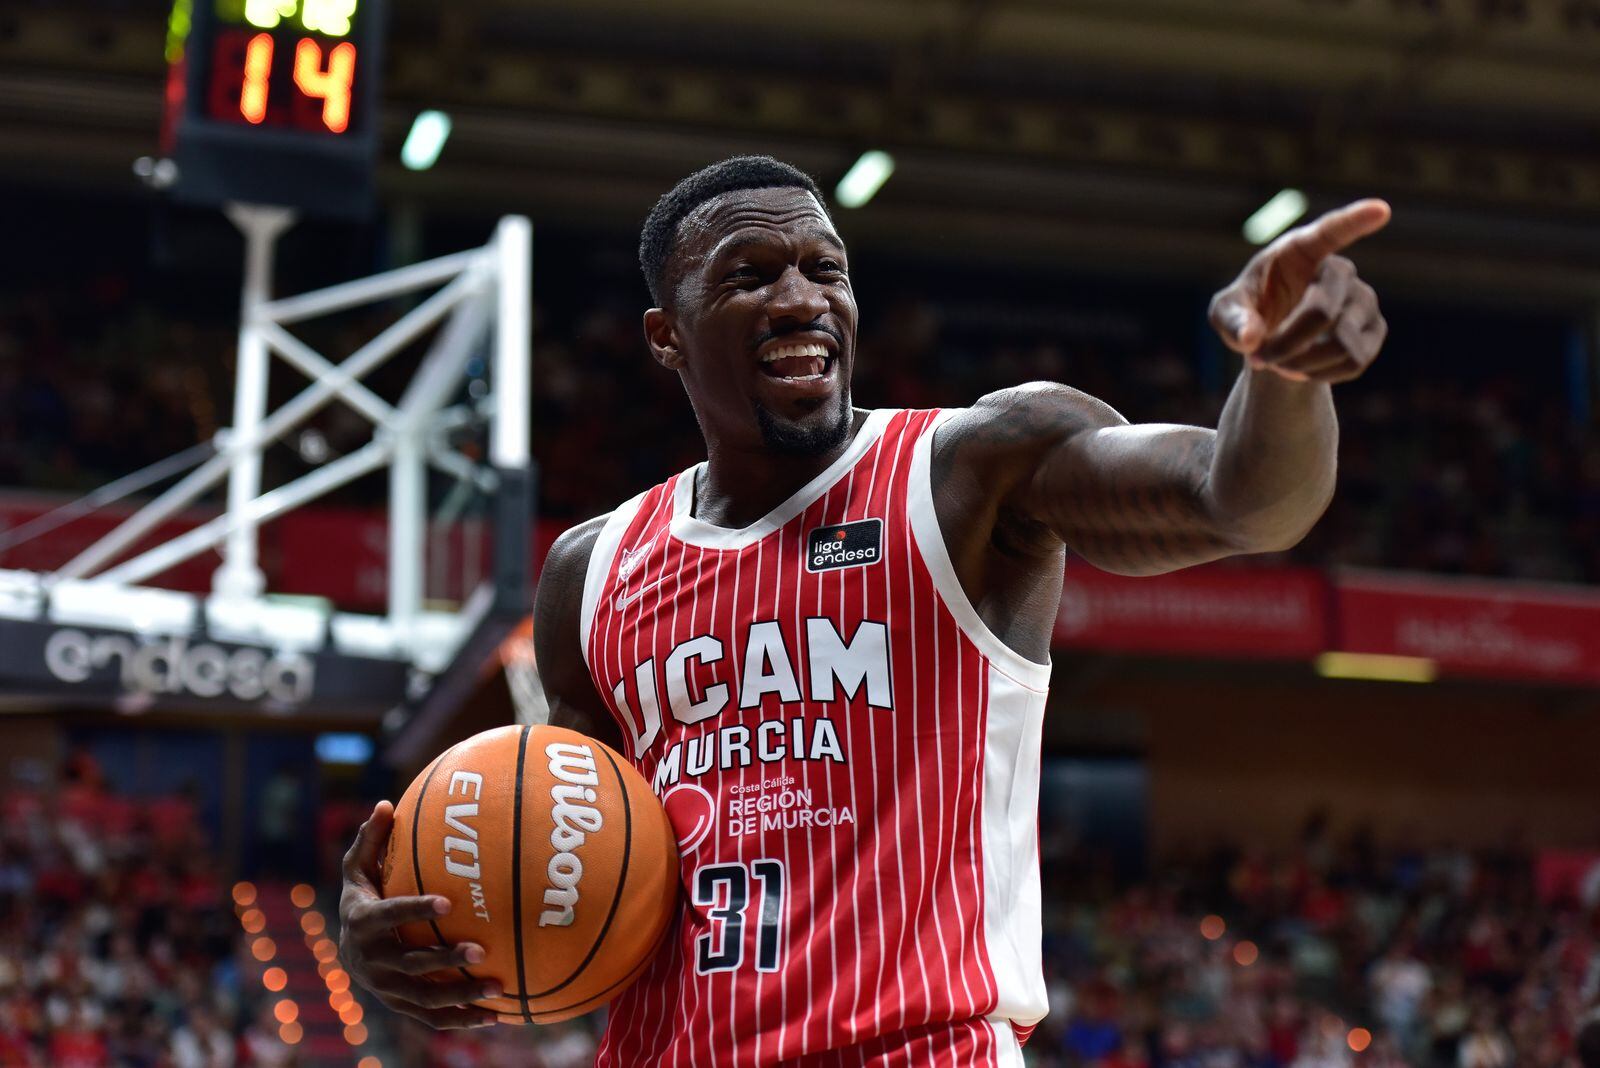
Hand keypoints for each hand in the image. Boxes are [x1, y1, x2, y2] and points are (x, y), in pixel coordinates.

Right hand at [337, 800, 501, 1028]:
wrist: (346, 951)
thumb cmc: (362, 898)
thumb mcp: (358, 869)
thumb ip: (371, 839)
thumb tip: (386, 802)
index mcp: (363, 922)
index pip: (391, 915)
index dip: (416, 910)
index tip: (448, 902)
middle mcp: (372, 960)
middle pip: (412, 964)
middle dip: (446, 959)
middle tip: (482, 949)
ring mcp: (386, 988)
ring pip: (426, 997)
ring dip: (461, 995)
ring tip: (497, 987)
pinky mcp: (401, 1006)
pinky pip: (433, 1018)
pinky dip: (463, 1021)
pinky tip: (497, 1017)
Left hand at [1209, 199, 1390, 383]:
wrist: (1272, 338)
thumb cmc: (1248, 312)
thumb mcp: (1225, 311)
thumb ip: (1230, 319)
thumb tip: (1249, 339)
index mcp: (1302, 250)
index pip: (1332, 231)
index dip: (1355, 220)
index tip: (1381, 210)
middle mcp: (1339, 270)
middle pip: (1321, 312)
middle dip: (1285, 344)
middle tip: (1258, 358)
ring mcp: (1364, 298)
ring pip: (1341, 343)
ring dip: (1301, 364)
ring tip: (1278, 365)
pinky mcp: (1374, 329)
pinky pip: (1354, 361)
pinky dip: (1320, 374)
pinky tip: (1301, 369)